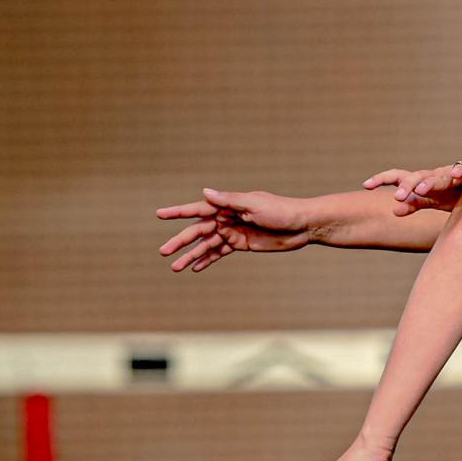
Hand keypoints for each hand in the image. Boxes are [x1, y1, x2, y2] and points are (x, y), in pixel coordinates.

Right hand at [157, 189, 313, 272]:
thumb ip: (229, 201)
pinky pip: (220, 253)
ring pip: (207, 245)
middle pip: (198, 231)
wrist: (302, 225)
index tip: (159, 215)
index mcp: (227, 205)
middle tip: (164, 252)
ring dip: (191, 255)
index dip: (178, 212)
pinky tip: (194, 268)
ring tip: (175, 267)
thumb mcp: (254, 204)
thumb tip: (205, 192)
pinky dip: (208, 260)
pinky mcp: (241, 244)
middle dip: (181, 241)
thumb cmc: (280, 210)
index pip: (197, 209)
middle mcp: (226, 217)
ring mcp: (233, 231)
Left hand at [364, 163, 461, 214]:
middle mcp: (433, 175)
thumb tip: (394, 211)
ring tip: (421, 190)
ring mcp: (450, 173)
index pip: (398, 177)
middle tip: (398, 196)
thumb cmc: (453, 193)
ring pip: (437, 176)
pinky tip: (457, 175)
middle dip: (407, 186)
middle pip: (416, 176)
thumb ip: (414, 204)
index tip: (366, 186)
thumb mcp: (431, 201)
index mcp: (422, 182)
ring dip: (428, 182)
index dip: (382, 179)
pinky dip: (460, 170)